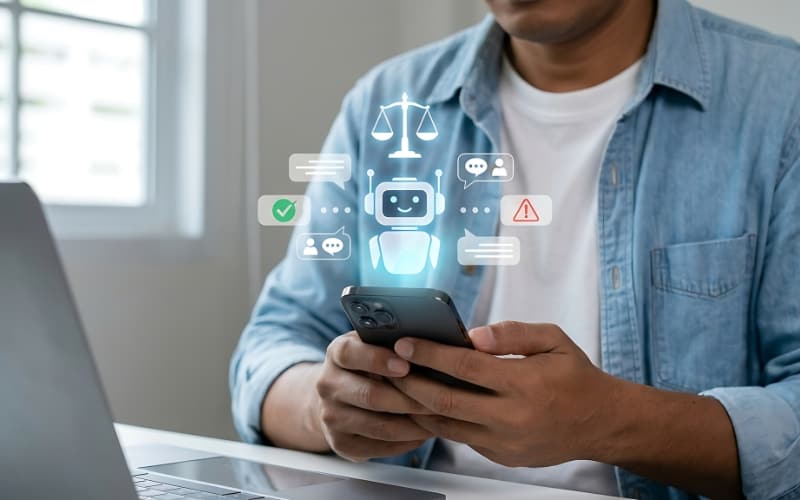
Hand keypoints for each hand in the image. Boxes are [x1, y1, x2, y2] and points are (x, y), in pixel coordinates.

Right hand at [313, 331, 433, 461]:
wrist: (339, 396)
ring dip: (414, 424)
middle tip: (439, 398)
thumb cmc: (369, 364)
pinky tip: (424, 432)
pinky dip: (407, 442)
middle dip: (410, 398)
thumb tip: (430, 344)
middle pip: (370, 396)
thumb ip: (393, 342)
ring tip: (439, 418)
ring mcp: (331, 417)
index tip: (406, 365)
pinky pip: (380, 447)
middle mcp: (328, 384)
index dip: (378, 360)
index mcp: (336, 353)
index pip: (351, 354)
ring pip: (380, 426)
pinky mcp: (340, 443)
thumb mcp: (374, 344)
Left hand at [389, 321, 622, 466]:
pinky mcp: (500, 456)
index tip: (405, 342)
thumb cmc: (575, 376)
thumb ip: (513, 333)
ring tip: (396, 385)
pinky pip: (460, 438)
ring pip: (446, 425)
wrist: (601, 423)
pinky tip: (423, 403)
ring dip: (415, 405)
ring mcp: (504, 442)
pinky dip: (438, 420)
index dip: (430, 354)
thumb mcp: (554, 340)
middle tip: (388, 365)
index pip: (465, 367)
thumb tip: (473, 335)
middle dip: (410, 382)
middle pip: (445, 401)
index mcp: (524, 383)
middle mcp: (511, 417)